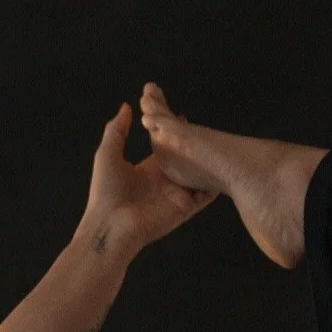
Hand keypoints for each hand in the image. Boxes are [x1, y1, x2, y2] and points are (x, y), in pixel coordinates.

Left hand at [78, 101, 219, 252]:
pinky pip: (204, 195)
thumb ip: (117, 130)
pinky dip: (214, 184)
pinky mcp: (186, 207)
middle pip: (185, 162)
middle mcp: (165, 181)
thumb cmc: (106, 191)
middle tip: (208, 131)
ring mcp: (177, 195)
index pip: (168, 150)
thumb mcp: (107, 154)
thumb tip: (126, 106)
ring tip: (220, 146)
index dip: (176, 136)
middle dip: (196, 149)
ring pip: (198, 176)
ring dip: (208, 164)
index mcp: (148, 169)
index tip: (185, 118)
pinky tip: (224, 169)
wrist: (111, 224)